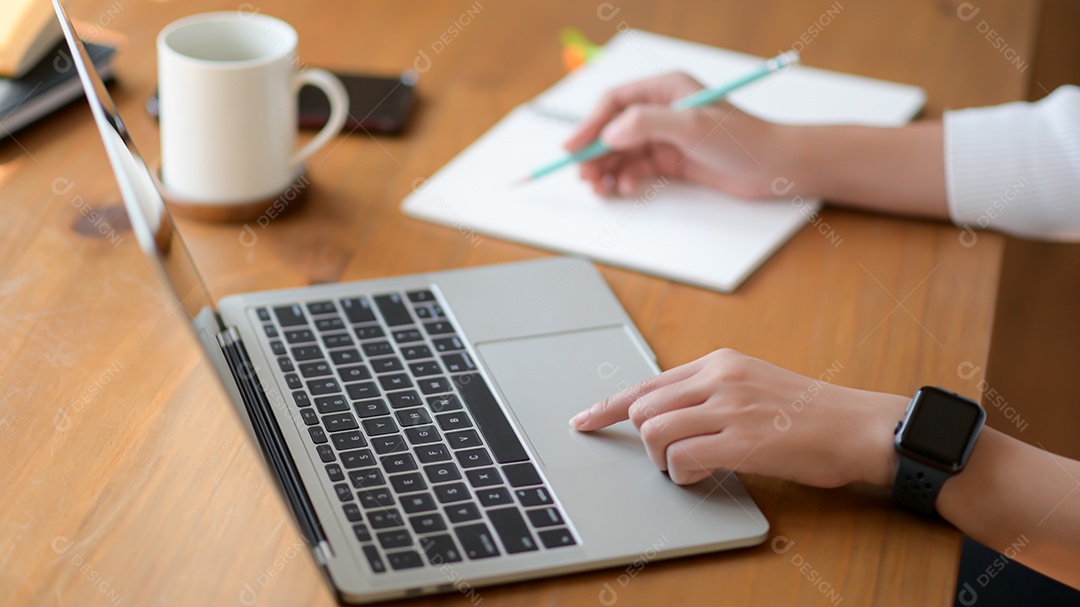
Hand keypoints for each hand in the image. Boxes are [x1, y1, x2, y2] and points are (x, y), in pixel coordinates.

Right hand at [563, 72, 796, 197]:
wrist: (774, 167)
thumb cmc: (742, 139)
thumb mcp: (692, 125)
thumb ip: (647, 123)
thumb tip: (610, 132)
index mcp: (664, 89)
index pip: (614, 103)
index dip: (589, 125)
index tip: (572, 148)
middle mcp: (662, 110)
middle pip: (613, 130)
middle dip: (594, 153)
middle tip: (582, 175)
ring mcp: (666, 137)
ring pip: (621, 152)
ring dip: (606, 169)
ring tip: (599, 188)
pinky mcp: (672, 161)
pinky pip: (636, 169)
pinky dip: (625, 179)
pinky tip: (625, 189)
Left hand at [569, 348, 907, 487]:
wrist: (858, 427)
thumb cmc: (808, 413)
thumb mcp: (753, 384)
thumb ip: (711, 391)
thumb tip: (668, 412)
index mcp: (718, 362)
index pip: (646, 382)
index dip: (608, 406)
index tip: (584, 420)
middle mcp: (719, 377)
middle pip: (642, 407)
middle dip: (644, 440)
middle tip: (667, 459)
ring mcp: (729, 407)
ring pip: (655, 432)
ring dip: (661, 460)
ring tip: (686, 468)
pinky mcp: (742, 440)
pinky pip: (682, 458)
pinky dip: (680, 474)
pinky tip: (699, 476)